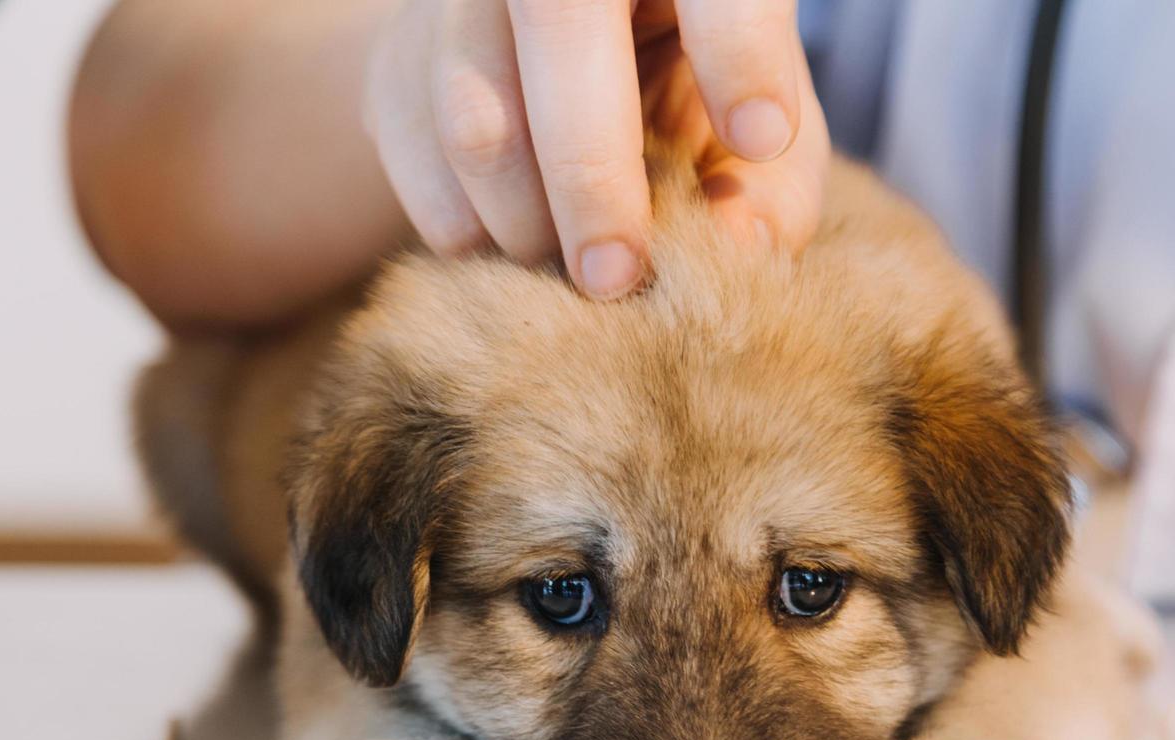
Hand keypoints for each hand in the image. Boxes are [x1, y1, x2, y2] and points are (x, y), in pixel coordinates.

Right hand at [365, 0, 829, 297]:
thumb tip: (739, 247)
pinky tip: (522, 246)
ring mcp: (463, 0)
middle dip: (591, 173)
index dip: (738, 49)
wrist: (553, 67)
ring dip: (524, 218)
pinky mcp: (400, 62)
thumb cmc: (693, 96)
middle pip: (558, 22)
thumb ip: (774, 185)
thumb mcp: (763, 124)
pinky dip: (469, 230)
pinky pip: (417, 160)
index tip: (758, 135)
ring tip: (576, 270)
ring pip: (473, 110)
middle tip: (617, 278)